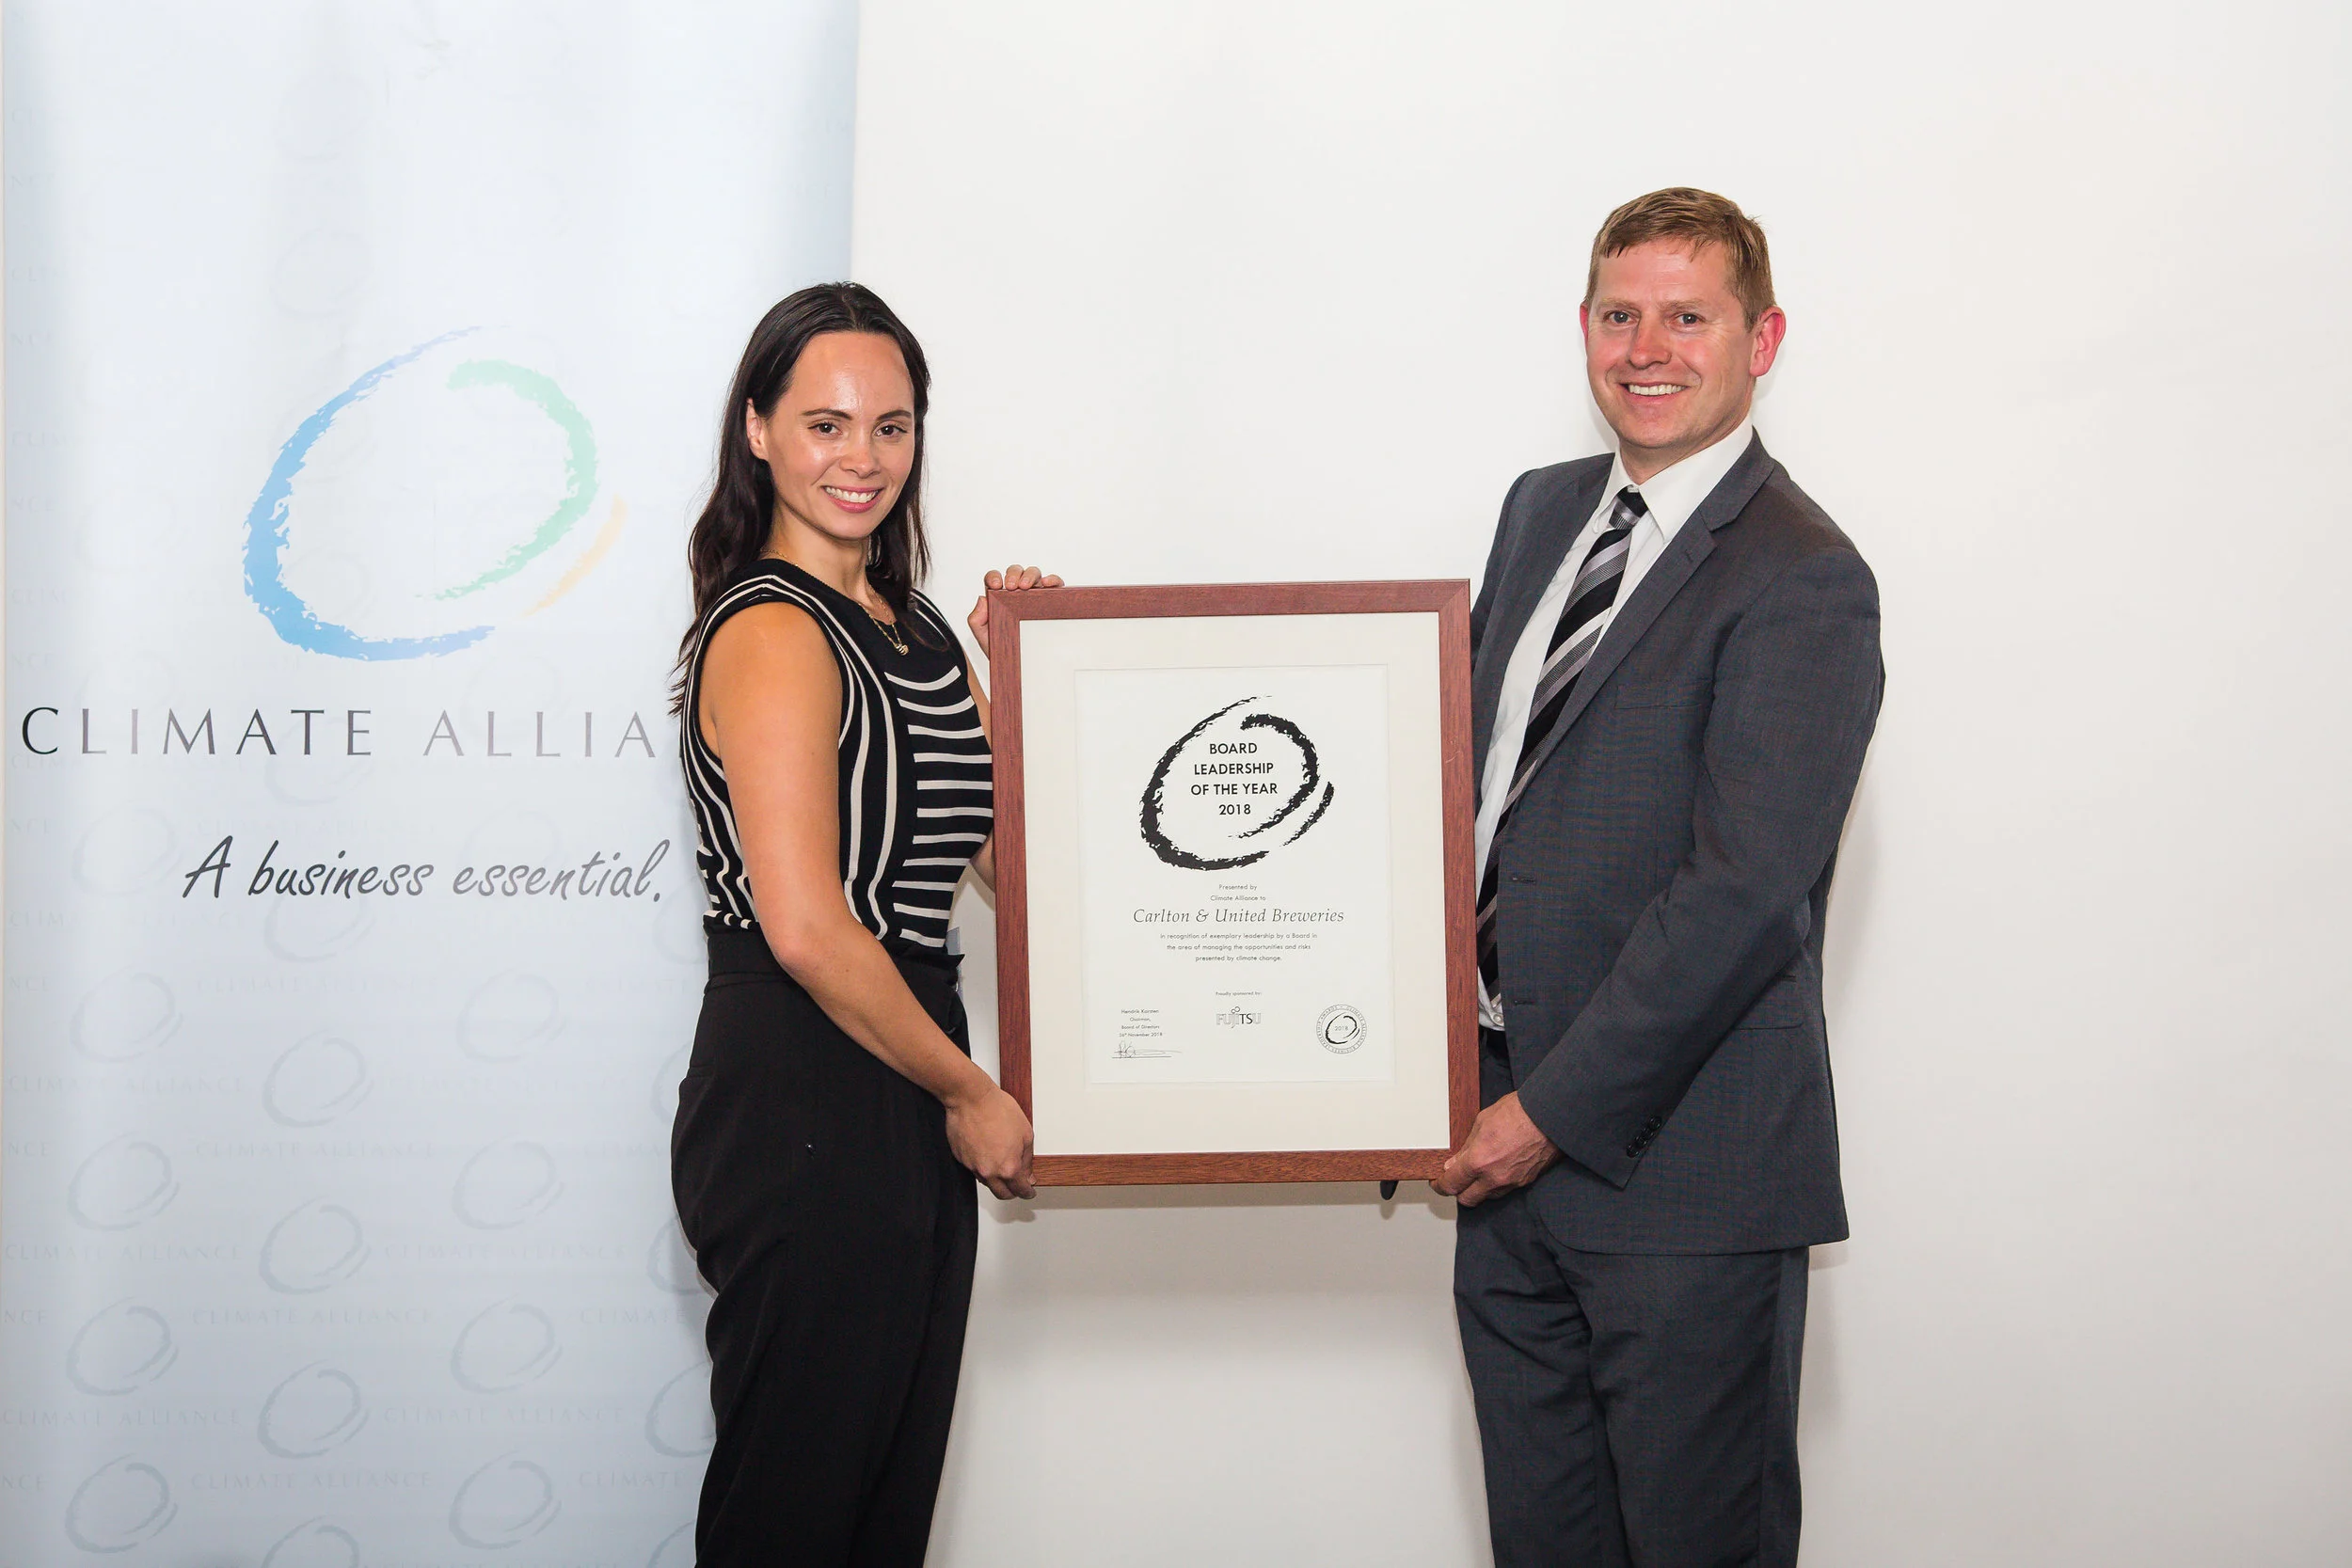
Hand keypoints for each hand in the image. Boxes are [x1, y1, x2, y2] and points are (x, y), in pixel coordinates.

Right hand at [945, 1083, 1035, 1199]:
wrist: (971, 1099)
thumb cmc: (997, 1110)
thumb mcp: (1026, 1133)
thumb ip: (1027, 1159)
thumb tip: (1027, 1174)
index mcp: (1008, 1168)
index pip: (1020, 1190)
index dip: (1027, 1192)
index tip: (1029, 1191)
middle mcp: (989, 1172)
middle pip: (1002, 1194)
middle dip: (1012, 1191)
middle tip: (1018, 1184)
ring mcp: (973, 1167)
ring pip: (987, 1182)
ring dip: (996, 1178)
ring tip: (1001, 1160)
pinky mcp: (961, 1159)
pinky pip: (974, 1169)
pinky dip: (982, 1165)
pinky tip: (986, 1151)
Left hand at [967, 564, 1064, 660]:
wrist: (1022, 668)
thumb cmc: (1004, 651)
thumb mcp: (985, 637)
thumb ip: (976, 619)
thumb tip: (982, 599)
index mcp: (999, 598)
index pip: (995, 578)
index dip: (994, 576)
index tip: (995, 585)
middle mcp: (1017, 594)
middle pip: (1015, 571)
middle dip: (1013, 574)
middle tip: (1011, 587)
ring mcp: (1035, 596)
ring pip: (1034, 573)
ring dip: (1030, 575)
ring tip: (1025, 587)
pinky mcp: (1051, 601)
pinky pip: (1054, 584)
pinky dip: (1052, 579)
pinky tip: (1047, 584)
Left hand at [1432, 1092, 1560, 1206]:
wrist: (1549, 1116)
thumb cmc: (1518, 1112)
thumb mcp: (1482, 1122)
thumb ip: (1467, 1147)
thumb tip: (1456, 1163)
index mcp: (1479, 1161)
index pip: (1451, 1185)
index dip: (1440, 1185)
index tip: (1437, 1182)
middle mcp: (1494, 1178)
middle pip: (1467, 1199)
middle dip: (1458, 1191)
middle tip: (1455, 1179)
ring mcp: (1511, 1182)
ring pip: (1487, 1196)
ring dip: (1479, 1188)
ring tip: (1478, 1172)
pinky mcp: (1525, 1181)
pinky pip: (1504, 1190)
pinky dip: (1496, 1184)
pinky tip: (1497, 1168)